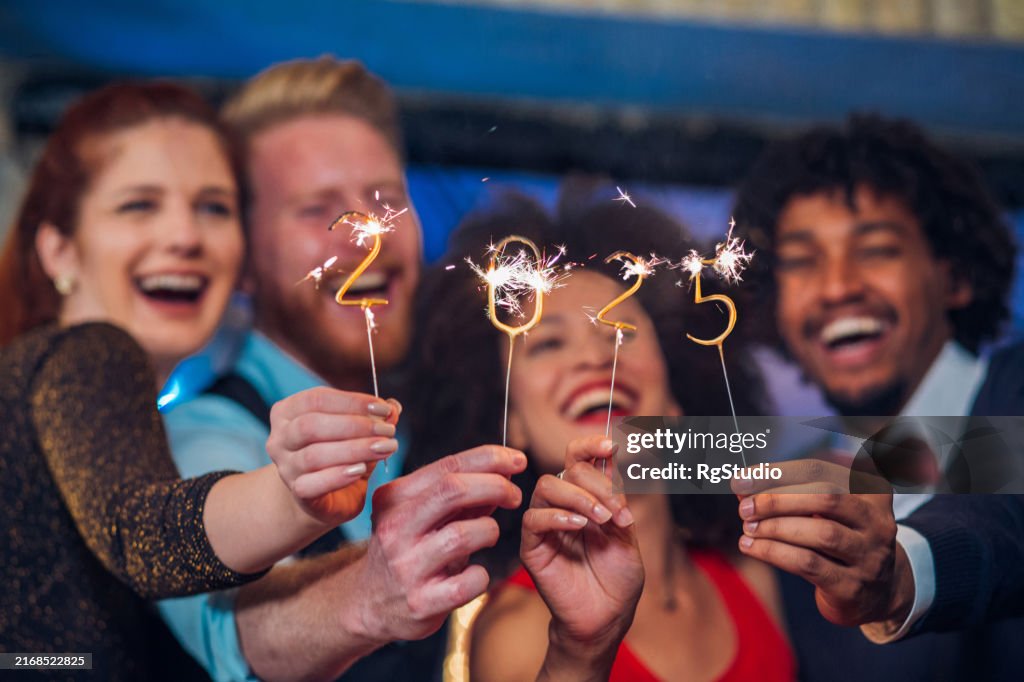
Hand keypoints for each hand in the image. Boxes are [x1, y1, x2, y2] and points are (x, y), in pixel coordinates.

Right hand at [266, 387, 399, 525]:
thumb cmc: (340, 455)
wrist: (325, 497)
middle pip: (311, 425)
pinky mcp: (297, 493)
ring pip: (314, 455)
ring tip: (384, 448)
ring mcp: (286, 468)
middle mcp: (280, 438)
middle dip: (355, 426)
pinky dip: (338, 476)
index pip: (316, 399)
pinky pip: (312, 484)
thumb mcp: (359, 432)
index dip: (352, 401)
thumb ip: (374, 417)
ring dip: (354, 449)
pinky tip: (361, 470)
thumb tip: (394, 406)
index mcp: (288, 412)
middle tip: (387, 431)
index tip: (384, 408)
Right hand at [351, 444, 525, 643]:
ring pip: (463, 535)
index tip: (517, 460)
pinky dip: (481, 575)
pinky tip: (473, 576)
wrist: (368, 605)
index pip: (448, 467)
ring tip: (487, 536)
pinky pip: (470, 580)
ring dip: (488, 530)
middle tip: (515, 496)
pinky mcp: (421, 602)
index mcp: (394, 498)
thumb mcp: (421, 516)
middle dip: (495, 486)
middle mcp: (395, 528)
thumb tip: (504, 471)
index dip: (490, 458)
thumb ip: (459, 495)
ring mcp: (406, 567)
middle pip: (453, 490)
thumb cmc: (406, 551)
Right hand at [523, 436, 642, 654]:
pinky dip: (557, 516)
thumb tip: (611, 458)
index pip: (577, 458)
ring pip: (546, 487)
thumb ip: (616, 499)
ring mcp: (546, 525)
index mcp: (586, 497)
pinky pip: (533, 519)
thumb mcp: (626, 534)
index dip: (589, 445)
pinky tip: (579, 527)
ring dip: (578, 497)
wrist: (607, 618)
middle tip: (616, 511)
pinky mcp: (532, 546)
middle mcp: (563, 505)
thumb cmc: (618, 579)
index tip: (610, 445)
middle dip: (595, 484)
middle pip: (566, 469)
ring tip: (601, 520)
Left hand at [732, 458, 910, 625]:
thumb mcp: (823, 513)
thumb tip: (745, 486)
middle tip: (745, 507)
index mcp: (870, 491)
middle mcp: (876, 521)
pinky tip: (752, 546)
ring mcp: (869, 555)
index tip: (742, 479)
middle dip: (777, 500)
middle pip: (825, 497)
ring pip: (820, 532)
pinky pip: (808, 563)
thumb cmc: (840, 541)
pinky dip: (774, 552)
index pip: (819, 470)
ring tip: (748, 528)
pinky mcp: (852, 586)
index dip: (777, 472)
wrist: (877, 593)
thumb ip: (789, 495)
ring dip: (775, 527)